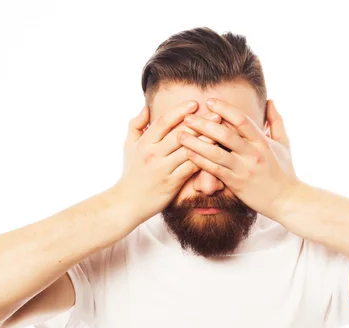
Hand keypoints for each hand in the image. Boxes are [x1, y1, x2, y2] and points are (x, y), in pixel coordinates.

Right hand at [117, 100, 221, 222]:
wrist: (127, 202)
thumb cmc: (131, 173)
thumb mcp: (128, 146)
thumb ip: (136, 125)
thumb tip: (146, 107)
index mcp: (144, 143)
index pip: (164, 122)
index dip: (180, 111)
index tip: (194, 103)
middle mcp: (153, 154)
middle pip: (179, 134)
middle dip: (199, 124)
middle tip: (216, 114)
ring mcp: (163, 169)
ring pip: (188, 150)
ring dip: (206, 140)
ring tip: (221, 131)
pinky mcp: (172, 183)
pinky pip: (191, 168)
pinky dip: (204, 159)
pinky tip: (216, 153)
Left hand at [177, 98, 299, 219]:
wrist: (286, 200)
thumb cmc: (284, 171)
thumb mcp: (284, 144)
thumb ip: (275, 121)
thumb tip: (270, 100)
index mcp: (262, 141)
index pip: (241, 120)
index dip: (224, 109)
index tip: (209, 101)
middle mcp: (252, 154)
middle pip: (225, 135)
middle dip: (204, 124)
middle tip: (187, 117)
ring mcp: (243, 169)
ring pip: (216, 153)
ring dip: (196, 143)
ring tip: (180, 135)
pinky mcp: (236, 184)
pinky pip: (215, 170)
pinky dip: (200, 161)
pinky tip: (188, 154)